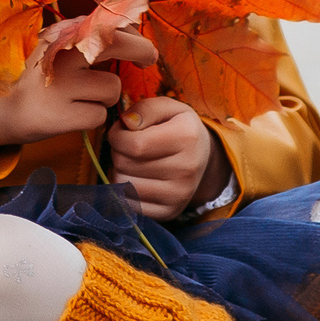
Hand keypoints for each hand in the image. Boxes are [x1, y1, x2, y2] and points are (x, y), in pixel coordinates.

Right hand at [0, 29, 156, 150]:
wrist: (9, 111)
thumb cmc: (46, 79)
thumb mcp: (62, 49)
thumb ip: (91, 37)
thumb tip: (133, 29)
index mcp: (63, 33)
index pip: (110, 21)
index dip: (133, 33)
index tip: (140, 45)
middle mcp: (62, 53)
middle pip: (119, 43)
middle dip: (142, 52)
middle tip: (147, 61)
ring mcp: (62, 84)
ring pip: (113, 87)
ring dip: (107, 96)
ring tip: (85, 97)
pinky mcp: (62, 114)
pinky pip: (101, 114)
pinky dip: (94, 117)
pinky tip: (75, 113)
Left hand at [108, 94, 220, 220]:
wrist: (202, 157)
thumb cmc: (177, 127)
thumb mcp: (167, 108)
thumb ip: (146, 109)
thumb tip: (126, 123)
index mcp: (187, 137)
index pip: (134, 145)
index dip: (117, 136)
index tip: (120, 131)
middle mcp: (186, 169)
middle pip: (125, 164)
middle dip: (117, 152)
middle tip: (127, 146)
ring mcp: (179, 195)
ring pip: (123, 185)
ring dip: (120, 171)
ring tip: (132, 161)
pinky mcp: (170, 212)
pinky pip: (130, 205)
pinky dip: (126, 191)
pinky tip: (137, 178)